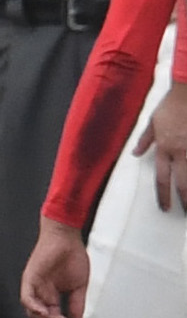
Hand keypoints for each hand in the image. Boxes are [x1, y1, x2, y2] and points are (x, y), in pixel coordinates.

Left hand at [20, 218, 90, 317]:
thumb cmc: (72, 257)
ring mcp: (34, 287)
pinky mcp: (29, 279)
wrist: (66, 238)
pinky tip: (44, 313)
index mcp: (52, 296)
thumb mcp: (80, 286)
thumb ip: (77, 304)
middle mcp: (41, 293)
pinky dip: (34, 308)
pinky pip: (27, 298)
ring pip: (32, 312)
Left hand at [136, 85, 186, 211]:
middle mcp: (182, 151)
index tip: (165, 207)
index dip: (163, 195)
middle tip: (185, 212)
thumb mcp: (153, 121)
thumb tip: (136, 154)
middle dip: (185, 200)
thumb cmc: (172, 105)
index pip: (162, 178)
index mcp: (165, 148)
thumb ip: (145, 139)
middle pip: (183, 182)